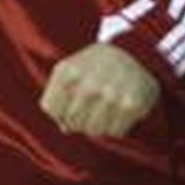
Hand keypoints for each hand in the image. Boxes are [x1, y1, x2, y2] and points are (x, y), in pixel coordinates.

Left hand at [39, 42, 159, 136]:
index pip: (50, 108)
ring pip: (93, 131)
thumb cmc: (93, 66)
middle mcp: (89, 83)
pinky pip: (114, 132)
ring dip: (96, 125)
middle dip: (77, 120)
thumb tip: (64, 127)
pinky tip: (117, 109)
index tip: (68, 103)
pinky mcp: (131, 105)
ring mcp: (111, 94)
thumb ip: (57, 97)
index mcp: (68, 71)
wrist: (134, 52)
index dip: (58, 111)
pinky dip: (115, 126)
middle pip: (71, 122)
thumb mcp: (69, 69)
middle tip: (88, 106)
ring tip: (102, 107)